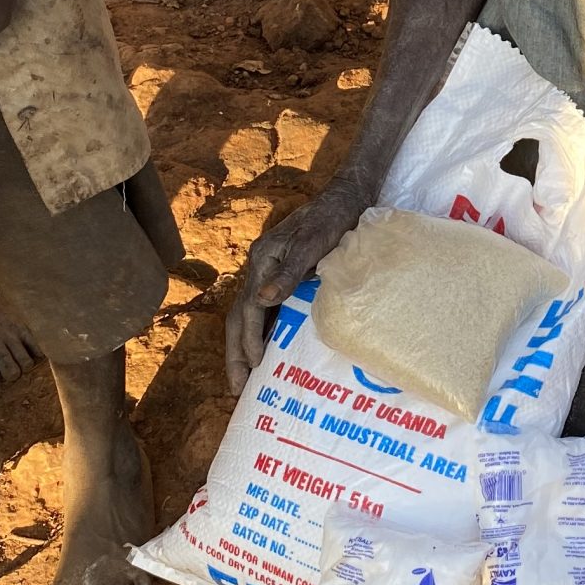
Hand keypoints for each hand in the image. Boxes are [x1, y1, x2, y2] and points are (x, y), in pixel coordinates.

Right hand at [225, 176, 370, 389]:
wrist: (348, 197)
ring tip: (248, 378)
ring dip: (246, 345)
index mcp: (262, 260)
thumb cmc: (333, 219)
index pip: (246, 309)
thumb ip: (289, 272)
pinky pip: (267, 308)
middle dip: (236, 352)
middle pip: (238, 316)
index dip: (248, 340)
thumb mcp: (312, 243)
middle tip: (236, 387)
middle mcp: (260, 267)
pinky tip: (271, 350)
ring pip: (250, 315)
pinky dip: (264, 331)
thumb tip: (262, 300)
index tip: (255, 367)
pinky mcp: (285, 273)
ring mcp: (270, 271)